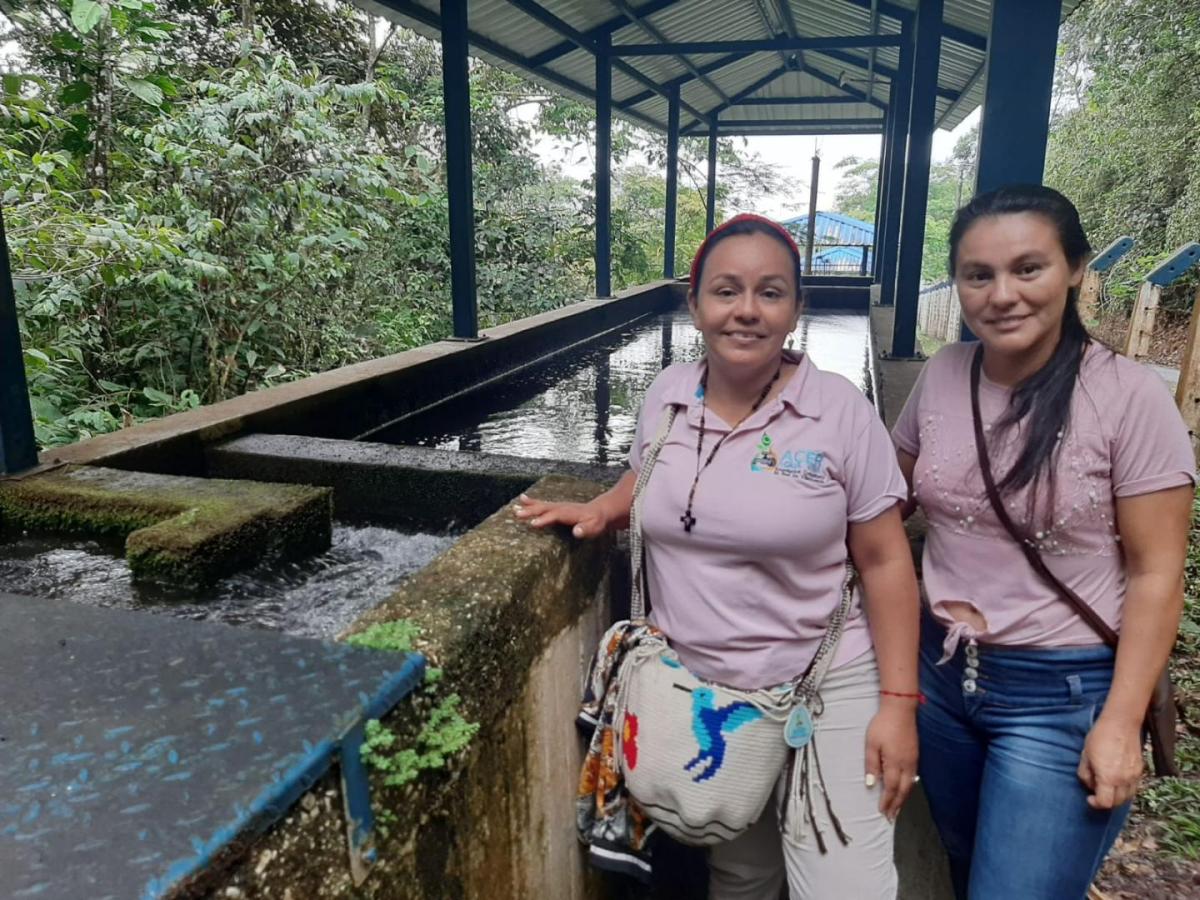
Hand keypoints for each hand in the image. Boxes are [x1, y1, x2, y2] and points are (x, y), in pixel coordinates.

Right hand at [512, 493, 607, 538]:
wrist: (599, 511)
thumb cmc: (596, 522)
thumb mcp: (595, 527)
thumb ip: (586, 529)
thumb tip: (577, 532)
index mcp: (569, 513)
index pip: (555, 516)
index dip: (545, 519)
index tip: (533, 524)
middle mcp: (561, 507)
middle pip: (545, 508)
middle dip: (531, 511)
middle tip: (517, 513)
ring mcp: (558, 506)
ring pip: (541, 505)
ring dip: (528, 506)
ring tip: (514, 508)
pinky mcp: (556, 507)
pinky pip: (542, 504)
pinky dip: (532, 502)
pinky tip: (522, 499)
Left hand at [864, 701, 918, 820]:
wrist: (901, 710)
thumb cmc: (882, 726)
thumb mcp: (871, 744)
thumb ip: (871, 765)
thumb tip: (870, 784)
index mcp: (894, 763)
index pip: (890, 788)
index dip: (887, 801)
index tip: (882, 812)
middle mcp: (906, 765)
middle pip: (903, 790)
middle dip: (897, 804)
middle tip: (891, 817)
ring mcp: (913, 760)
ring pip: (910, 785)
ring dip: (903, 798)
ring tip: (898, 808)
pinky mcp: (916, 755)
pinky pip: (913, 777)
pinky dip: (908, 788)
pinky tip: (905, 790)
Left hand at [1078, 715, 1143, 809]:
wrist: (1121, 723)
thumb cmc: (1100, 737)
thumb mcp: (1085, 755)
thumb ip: (1085, 774)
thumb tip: (1090, 785)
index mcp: (1109, 777)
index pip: (1105, 803)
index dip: (1096, 804)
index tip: (1089, 798)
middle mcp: (1124, 780)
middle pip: (1117, 803)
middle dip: (1105, 801)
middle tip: (1096, 792)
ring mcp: (1135, 776)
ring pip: (1127, 797)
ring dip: (1116, 797)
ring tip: (1106, 786)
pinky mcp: (1140, 770)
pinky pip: (1133, 787)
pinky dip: (1125, 789)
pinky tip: (1117, 780)